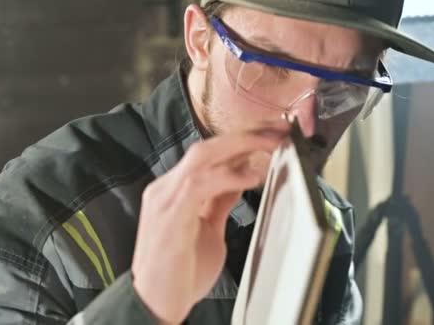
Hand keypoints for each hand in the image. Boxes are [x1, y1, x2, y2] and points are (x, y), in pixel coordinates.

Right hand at [132, 130, 285, 323]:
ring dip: (240, 146)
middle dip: (245, 135)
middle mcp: (165, 189)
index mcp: (173, 190)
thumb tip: (241, 177)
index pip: (208, 154)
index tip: (272, 134)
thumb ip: (219, 202)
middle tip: (278, 130)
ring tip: (271, 143)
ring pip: (202, 157)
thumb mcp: (208, 230)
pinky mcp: (169, 215)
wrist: (154, 303)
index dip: (241, 141)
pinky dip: (227, 176)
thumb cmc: (179, 272)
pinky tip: (251, 176)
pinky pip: (199, 184)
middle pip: (206, 148)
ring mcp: (164, 199)